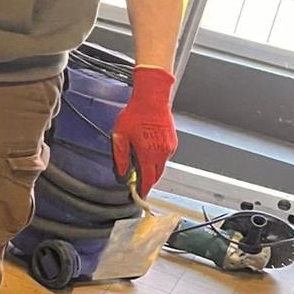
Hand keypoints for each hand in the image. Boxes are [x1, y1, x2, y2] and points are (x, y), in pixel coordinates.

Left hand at [112, 67, 176, 196]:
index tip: (138, 195)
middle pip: (156, 176)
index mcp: (148, 155)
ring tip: (139, 161)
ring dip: (151, 168)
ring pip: (161, 166)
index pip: (147, 180)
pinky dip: (156, 157)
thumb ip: (121, 159)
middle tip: (137, 182)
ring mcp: (169, 147)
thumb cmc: (135, 115)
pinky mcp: (172, 141)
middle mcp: (162, 153)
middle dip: (147, 181)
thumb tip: (122, 175)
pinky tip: (147, 148)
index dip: (142, 190)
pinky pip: (164, 155)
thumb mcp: (120, 138)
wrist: (152, 98)